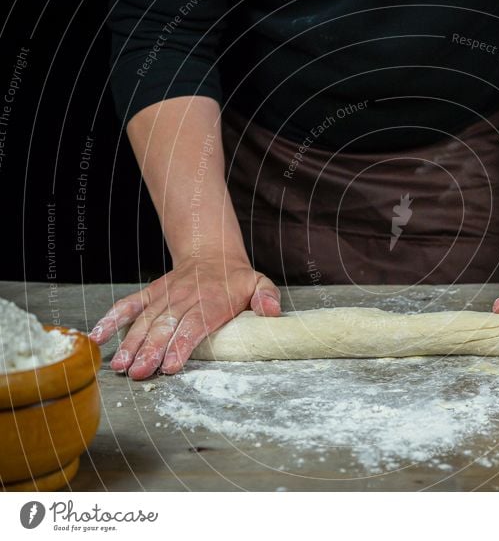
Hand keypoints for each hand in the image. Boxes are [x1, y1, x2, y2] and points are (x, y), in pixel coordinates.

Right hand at [89, 256, 280, 379]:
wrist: (211, 254)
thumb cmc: (236, 279)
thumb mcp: (259, 283)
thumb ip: (267, 297)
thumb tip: (272, 311)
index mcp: (212, 299)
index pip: (195, 323)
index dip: (182, 344)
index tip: (171, 365)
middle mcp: (184, 297)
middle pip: (166, 326)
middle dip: (151, 351)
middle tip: (141, 373)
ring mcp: (164, 296)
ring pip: (145, 320)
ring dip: (131, 343)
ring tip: (121, 366)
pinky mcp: (150, 294)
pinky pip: (127, 305)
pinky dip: (111, 320)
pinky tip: (98, 338)